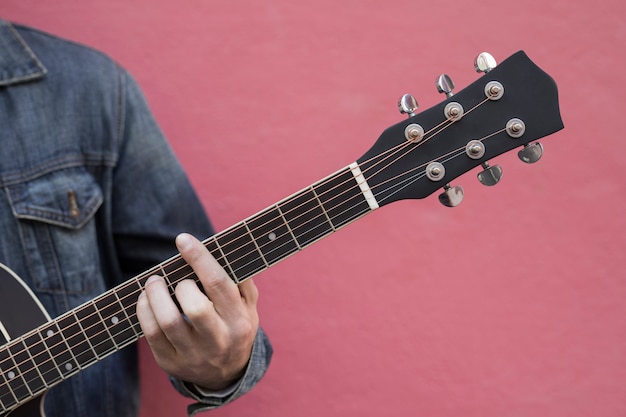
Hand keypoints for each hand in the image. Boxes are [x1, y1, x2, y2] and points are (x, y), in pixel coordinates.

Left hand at [137, 233, 258, 389]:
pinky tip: (146, 300)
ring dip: (155, 295)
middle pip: (196, 308)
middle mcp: (218, 340)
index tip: (183, 240)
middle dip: (180, 285)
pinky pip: (152, 335)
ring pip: (168, 322)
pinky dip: (144, 311)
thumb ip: (240, 280)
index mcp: (239, 320)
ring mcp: (194, 355)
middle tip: (173, 277)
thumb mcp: (248, 306)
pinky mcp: (171, 364)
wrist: (226, 374)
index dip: (199, 259)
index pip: (219, 284)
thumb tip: (223, 249)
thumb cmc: (235, 326)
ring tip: (153, 283)